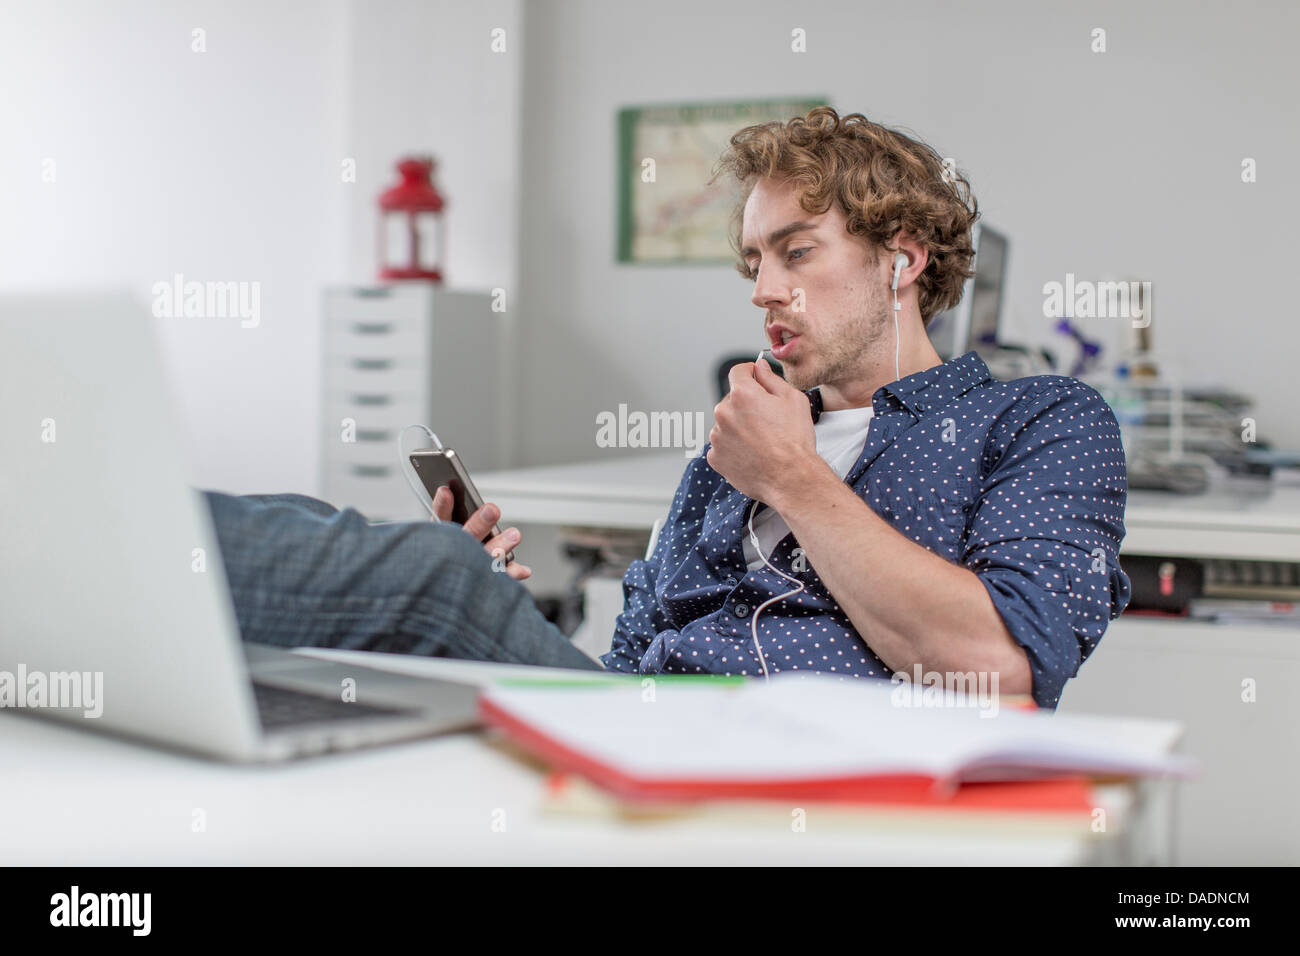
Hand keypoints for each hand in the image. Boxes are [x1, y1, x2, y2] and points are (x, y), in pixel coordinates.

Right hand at [431, 486, 531, 580]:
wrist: (447, 589)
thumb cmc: (453, 549)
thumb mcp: (449, 527)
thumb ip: (452, 510)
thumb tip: (453, 488)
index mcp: (445, 535)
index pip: (441, 518)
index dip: (443, 506)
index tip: (446, 490)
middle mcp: (457, 552)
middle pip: (467, 536)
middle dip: (480, 524)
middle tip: (492, 510)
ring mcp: (472, 568)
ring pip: (486, 557)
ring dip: (501, 547)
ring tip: (514, 535)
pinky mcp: (486, 579)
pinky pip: (502, 576)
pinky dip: (513, 572)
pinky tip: (524, 570)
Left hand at [706, 358, 817, 501]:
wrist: (791, 479)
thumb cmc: (795, 441)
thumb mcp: (793, 400)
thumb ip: (771, 379)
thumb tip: (759, 367)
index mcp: (742, 394)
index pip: (737, 371)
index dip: (749, 372)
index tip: (755, 378)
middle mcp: (723, 413)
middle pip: (732, 400)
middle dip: (746, 405)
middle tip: (767, 420)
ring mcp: (717, 436)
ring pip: (726, 423)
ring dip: (739, 427)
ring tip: (761, 441)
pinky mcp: (715, 457)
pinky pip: (722, 445)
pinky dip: (734, 447)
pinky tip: (752, 454)